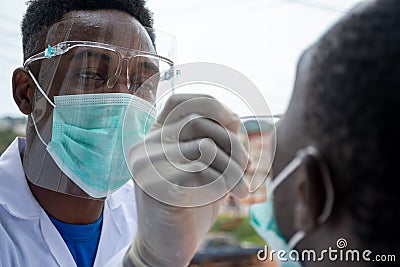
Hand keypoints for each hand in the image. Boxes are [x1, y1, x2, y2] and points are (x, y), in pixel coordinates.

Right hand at [124, 94, 248, 266]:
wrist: (166, 247)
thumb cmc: (190, 205)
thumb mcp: (205, 168)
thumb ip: (213, 142)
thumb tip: (234, 121)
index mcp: (156, 138)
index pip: (179, 101)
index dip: (210, 104)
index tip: (235, 122)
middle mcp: (146, 146)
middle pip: (200, 122)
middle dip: (234, 143)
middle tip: (247, 167)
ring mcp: (147, 166)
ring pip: (205, 145)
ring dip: (234, 167)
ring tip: (242, 189)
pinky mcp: (155, 187)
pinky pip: (203, 171)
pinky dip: (223, 182)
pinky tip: (223, 197)